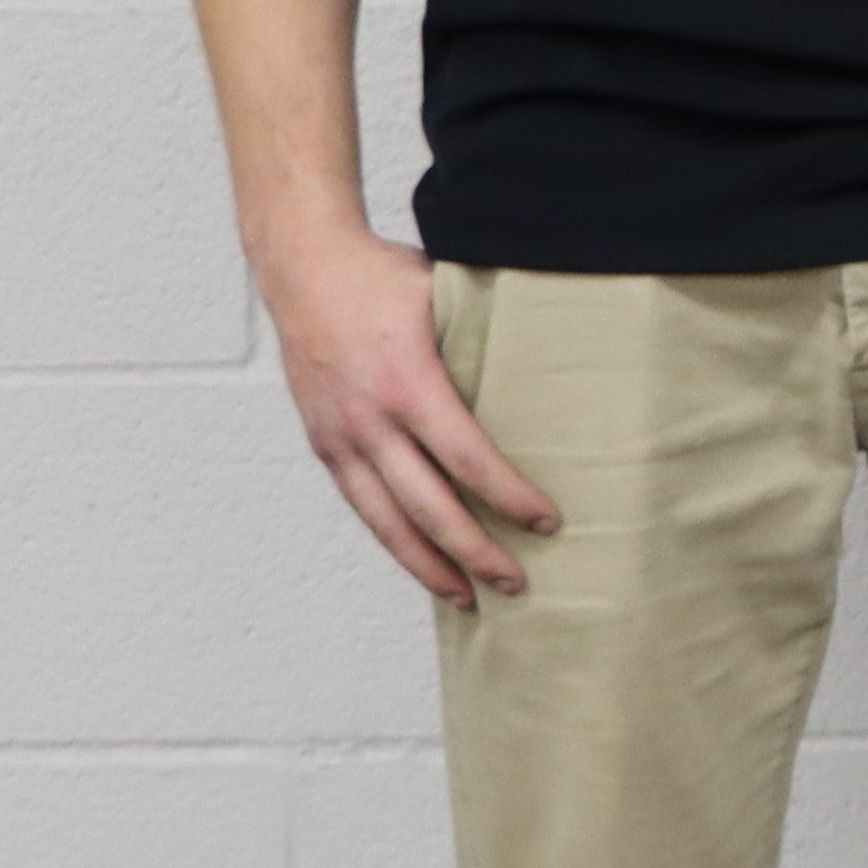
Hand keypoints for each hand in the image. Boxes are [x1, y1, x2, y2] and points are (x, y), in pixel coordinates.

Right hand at [254, 214, 555, 604]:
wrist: (303, 267)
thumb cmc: (386, 277)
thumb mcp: (446, 297)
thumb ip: (492, 337)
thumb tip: (563, 361)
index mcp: (407, 383)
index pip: (468, 459)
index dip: (510, 498)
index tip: (548, 523)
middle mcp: (368, 420)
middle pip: (428, 507)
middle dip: (475, 552)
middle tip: (518, 583)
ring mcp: (340, 437)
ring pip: (387, 522)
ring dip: (429, 565)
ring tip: (468, 599)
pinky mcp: (324, 445)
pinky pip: (363, 507)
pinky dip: (394, 540)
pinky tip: (423, 563)